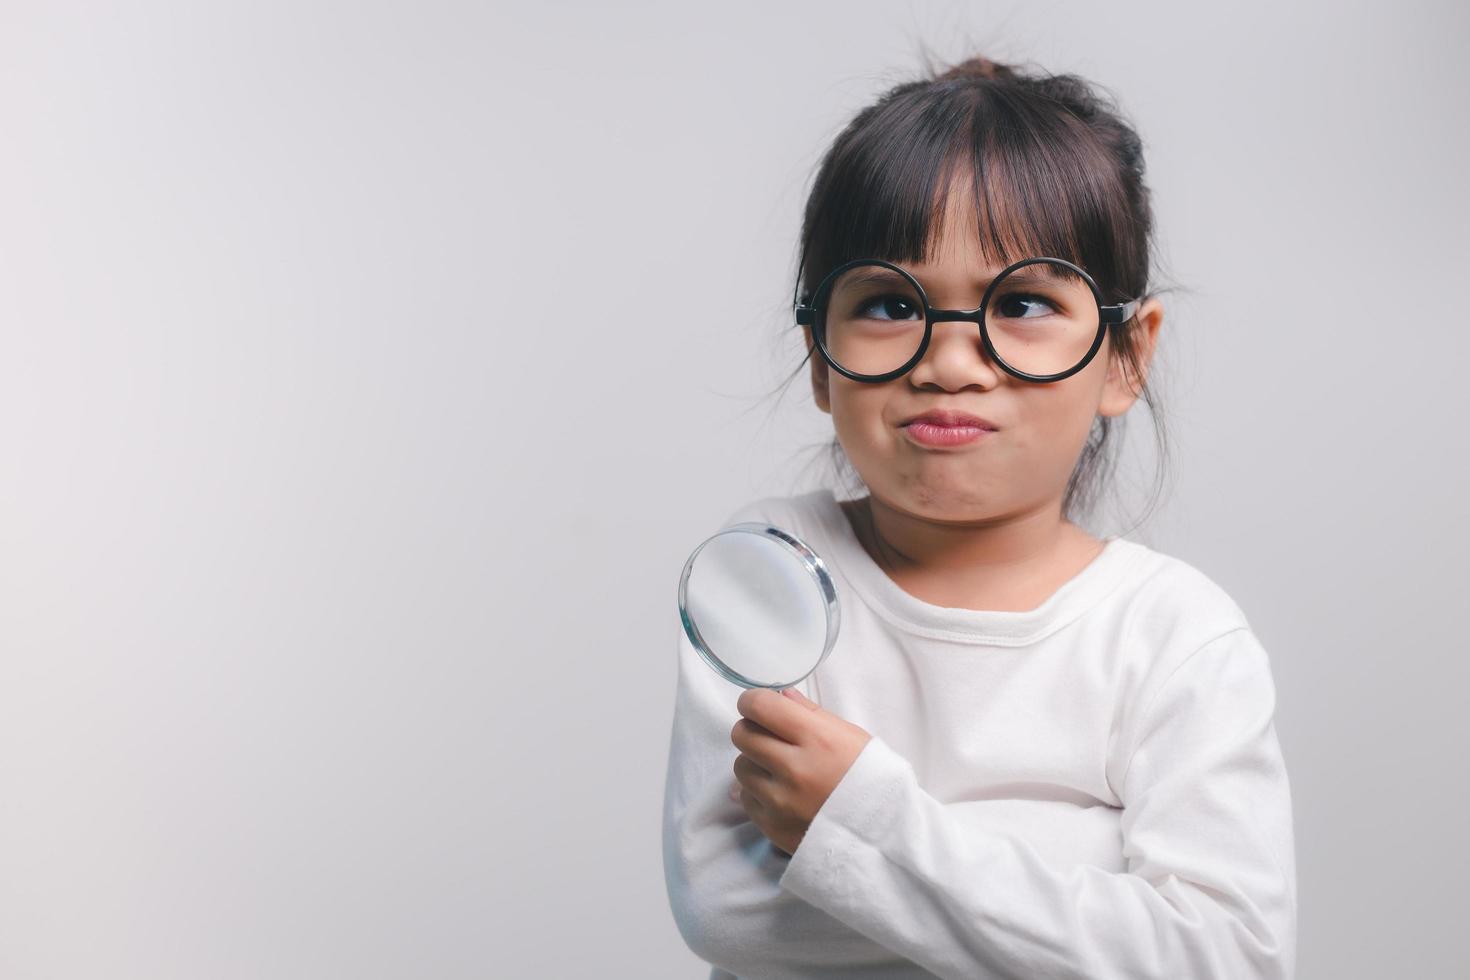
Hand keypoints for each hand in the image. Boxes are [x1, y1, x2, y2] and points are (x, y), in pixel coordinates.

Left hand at [727, 687, 872, 857]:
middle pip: (742, 734)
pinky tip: (782, 793)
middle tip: (769, 736)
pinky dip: (758, 792)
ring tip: (780, 769)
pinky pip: (746, 797)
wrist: (883, 833)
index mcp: (817, 739)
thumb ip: (812, 713)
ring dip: (754, 763)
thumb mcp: (851, 737)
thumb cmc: (870, 778)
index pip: (760, 706)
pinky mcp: (773, 826)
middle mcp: (795, 768)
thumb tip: (781, 696)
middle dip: (751, 729)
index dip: (753, 701)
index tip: (757, 705)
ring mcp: (781, 800)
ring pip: (740, 766)